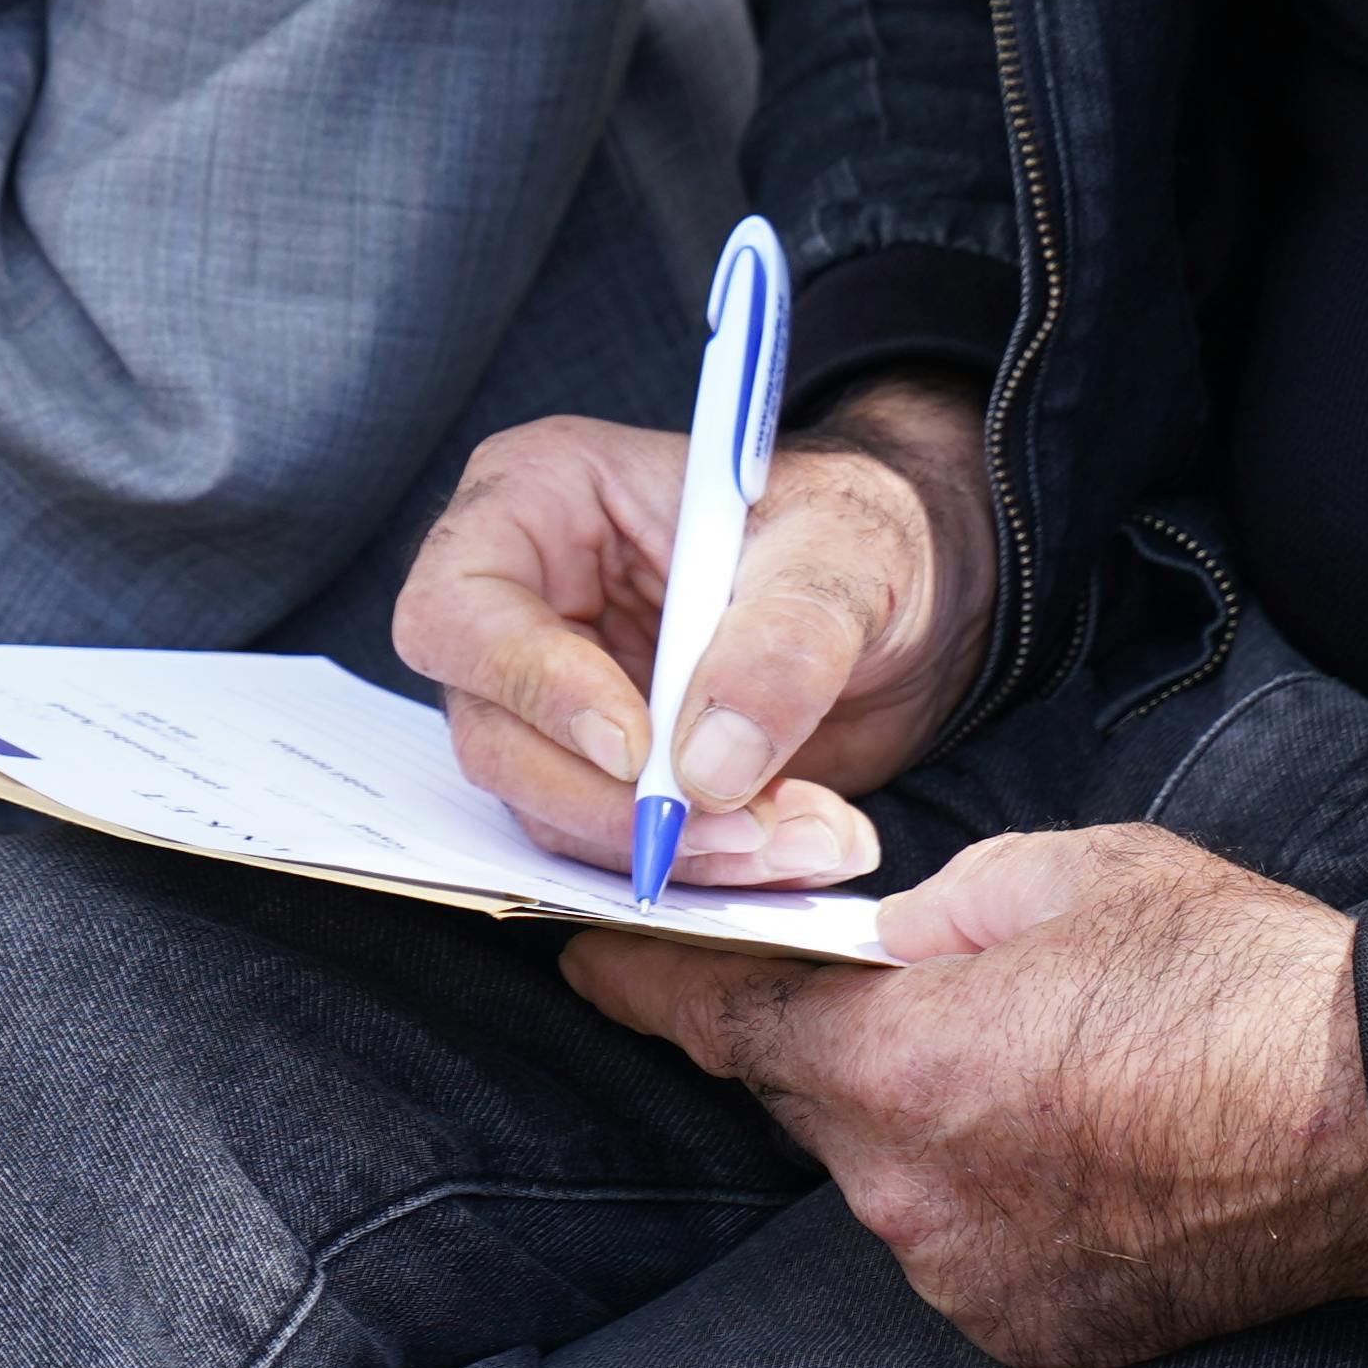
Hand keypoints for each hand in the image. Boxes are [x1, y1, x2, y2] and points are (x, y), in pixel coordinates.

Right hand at [398, 375, 995, 887]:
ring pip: (553, 812)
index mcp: (539, 499)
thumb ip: (782, 645)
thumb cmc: (852, 529)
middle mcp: (523, 602)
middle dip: (616, 805)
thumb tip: (709, 767)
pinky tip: (802, 846)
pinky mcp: (605, 775)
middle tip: (744, 829)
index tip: (637, 749)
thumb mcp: (838, 556)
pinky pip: (619, 848)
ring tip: (811, 836)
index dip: (530, 685)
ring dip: (677, 851)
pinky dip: (707, 869)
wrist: (906, 594)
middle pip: (494, 735)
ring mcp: (555, 698)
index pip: (461, 608)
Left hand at [567, 822, 1367, 1367]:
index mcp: (900, 1064)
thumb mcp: (1061, 877)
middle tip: (926, 988)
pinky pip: (956, 1236)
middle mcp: (909, 1189)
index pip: (720, 1025)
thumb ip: (928, 911)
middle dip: (837, 1039)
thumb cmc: (1232, 981)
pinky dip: (984, 1186)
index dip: (645, 985)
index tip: (590, 959)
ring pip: (885, 1169)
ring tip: (1044, 1064)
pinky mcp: (1027, 1324)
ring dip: (923, 1116)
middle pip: (808, 1098)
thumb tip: (869, 936)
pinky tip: (1071, 1139)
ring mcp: (967, 1272)